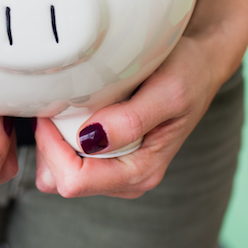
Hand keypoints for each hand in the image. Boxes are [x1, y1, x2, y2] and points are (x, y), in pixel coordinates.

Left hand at [33, 35, 234, 198]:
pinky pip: (65, 161)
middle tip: (54, 106)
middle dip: (48, 146)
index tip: (51, 111)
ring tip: (64, 108)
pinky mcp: (106, 159)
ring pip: (57, 174)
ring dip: (51, 142)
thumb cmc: (188, 74)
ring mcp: (115, 172)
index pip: (75, 180)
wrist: (199, 66)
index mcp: (140, 172)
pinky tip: (69, 112)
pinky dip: (57, 138)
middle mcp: (127, 180)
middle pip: (59, 181)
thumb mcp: (167, 92)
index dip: (53, 147)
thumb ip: (131, 120)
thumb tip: (89, 140)